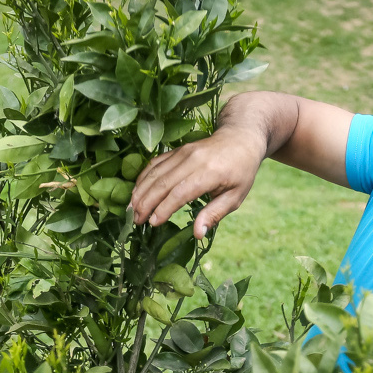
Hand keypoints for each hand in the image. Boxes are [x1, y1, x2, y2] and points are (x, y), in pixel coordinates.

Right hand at [129, 127, 264, 238]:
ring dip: (141, 191)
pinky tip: (136, 191)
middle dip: (146, 203)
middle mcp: (193, 160)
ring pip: (155, 172)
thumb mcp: (235, 196)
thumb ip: (215, 214)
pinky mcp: (177, 149)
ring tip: (131, 209)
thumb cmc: (241, 171)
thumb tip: (197, 234)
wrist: (240, 138)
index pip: (180, 192)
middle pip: (163, 182)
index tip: (152, 223)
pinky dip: (143, 177)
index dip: (163, 209)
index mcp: (210, 173)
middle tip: (135, 220)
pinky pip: (156, 163)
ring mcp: (183, 152)